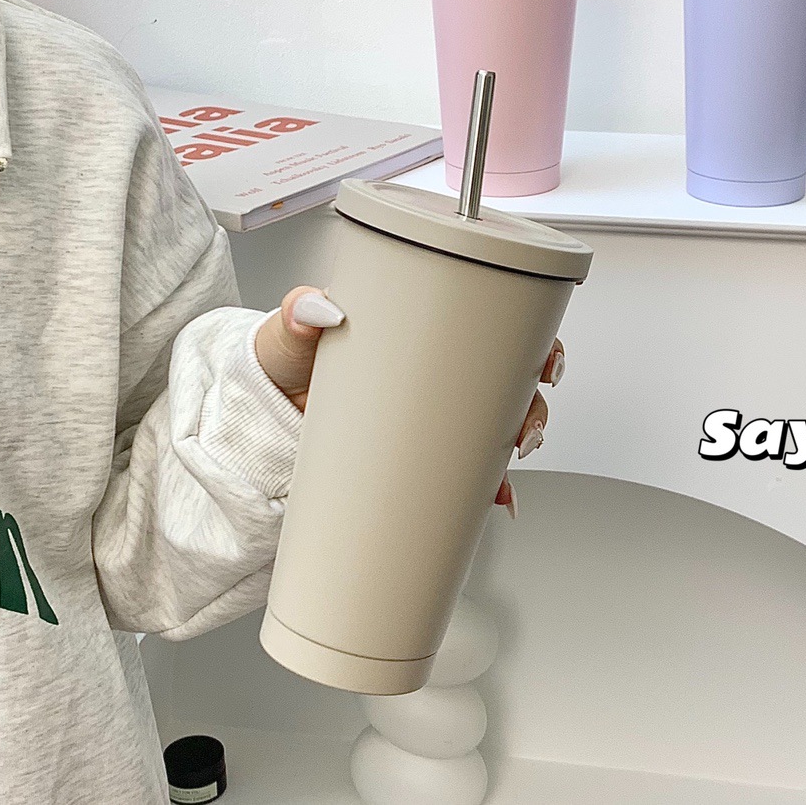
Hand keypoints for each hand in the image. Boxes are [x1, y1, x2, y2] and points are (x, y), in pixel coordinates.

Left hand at [255, 287, 565, 519]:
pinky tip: (495, 498)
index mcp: (421, 327)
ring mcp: (431, 414)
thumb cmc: (284, 361)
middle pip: (511, 380)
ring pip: (498, 425)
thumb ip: (300, 312)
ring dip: (517, 443)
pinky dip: (488, 486)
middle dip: (534, 405)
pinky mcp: (417, 454)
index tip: (545, 362)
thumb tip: (320, 308)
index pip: (494, 322)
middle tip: (525, 428)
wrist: (260, 415)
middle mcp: (436, 370)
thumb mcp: (292, 334)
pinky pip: (468, 469)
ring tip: (509, 464)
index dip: (533, 341)